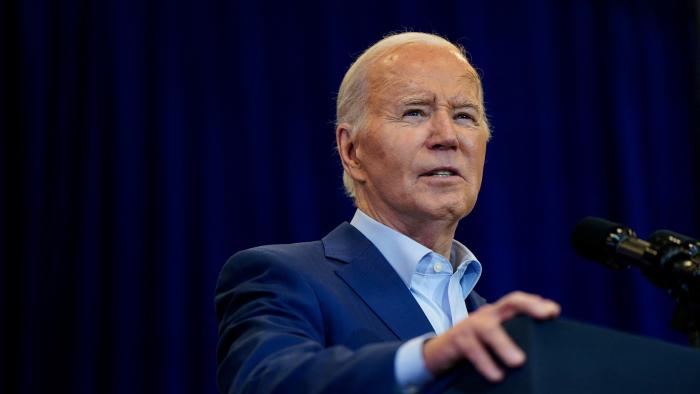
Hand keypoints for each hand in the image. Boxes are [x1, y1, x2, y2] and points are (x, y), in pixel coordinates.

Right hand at [422, 291, 559, 381]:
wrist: (437, 354)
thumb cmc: (472, 349)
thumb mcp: (491, 341)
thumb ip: (511, 339)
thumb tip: (539, 354)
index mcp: (497, 315)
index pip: (518, 302)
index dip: (535, 304)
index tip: (553, 311)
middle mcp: (486, 315)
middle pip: (509, 302)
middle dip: (528, 306)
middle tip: (545, 316)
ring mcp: (470, 325)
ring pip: (489, 329)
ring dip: (504, 344)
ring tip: (518, 361)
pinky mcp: (457, 340)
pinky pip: (472, 349)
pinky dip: (485, 363)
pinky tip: (496, 376)